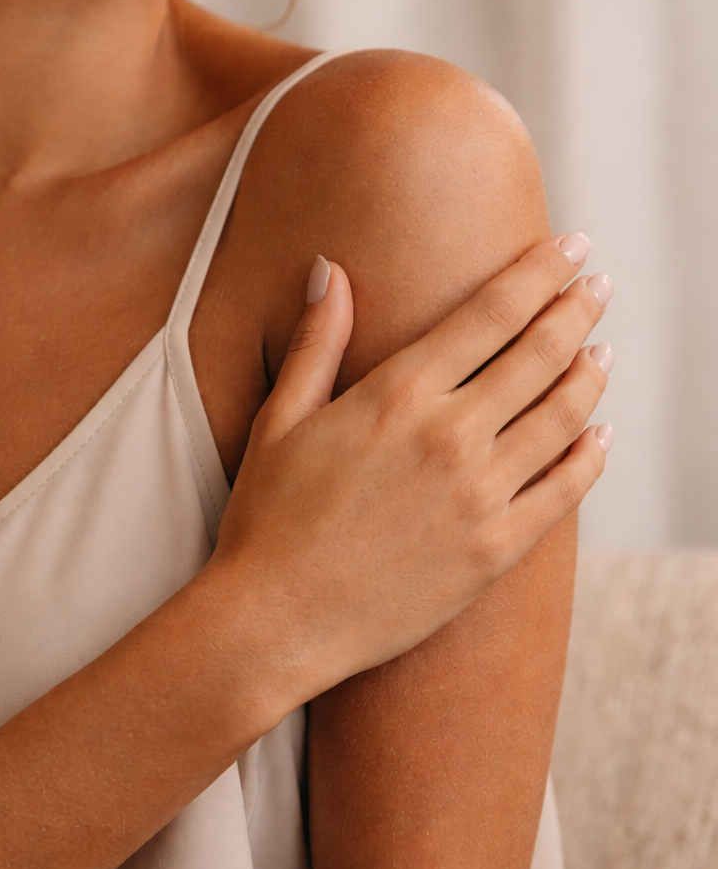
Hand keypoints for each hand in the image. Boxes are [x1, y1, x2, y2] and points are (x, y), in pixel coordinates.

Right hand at [212, 235, 611, 708]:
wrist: (274, 621)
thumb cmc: (267, 520)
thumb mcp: (281, 419)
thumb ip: (316, 342)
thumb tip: (327, 268)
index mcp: (398, 394)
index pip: (492, 312)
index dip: (539, 271)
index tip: (569, 246)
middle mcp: (450, 436)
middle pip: (541, 353)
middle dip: (578, 308)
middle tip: (598, 284)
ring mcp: (479, 496)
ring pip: (564, 417)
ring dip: (591, 374)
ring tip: (601, 352)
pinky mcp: (495, 552)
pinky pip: (565, 492)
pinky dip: (590, 456)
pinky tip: (598, 436)